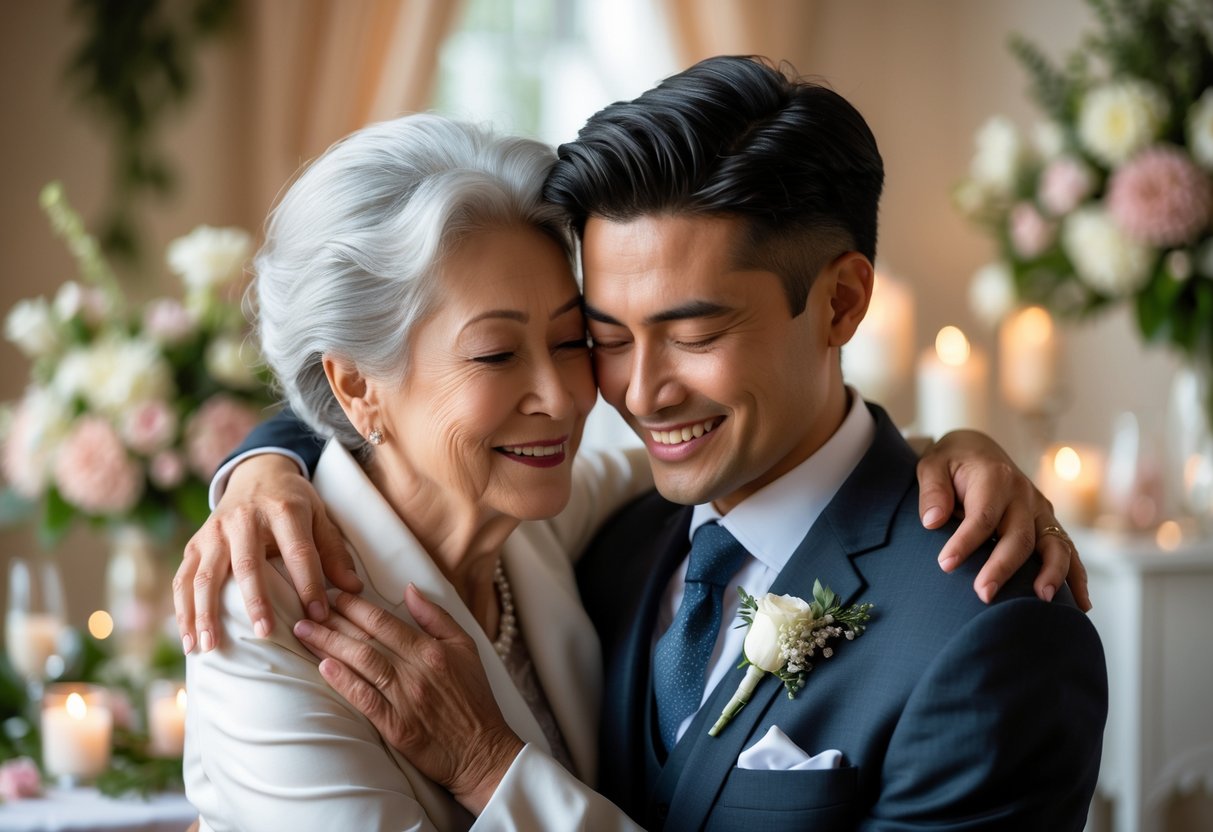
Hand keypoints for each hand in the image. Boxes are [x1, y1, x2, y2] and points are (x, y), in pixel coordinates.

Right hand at [173, 453, 361, 652]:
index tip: (318, 616)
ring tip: (210, 647)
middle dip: (255, 601)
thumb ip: (334, 552)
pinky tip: (189, 640)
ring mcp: (214, 531)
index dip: (309, 584)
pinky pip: (183, 579)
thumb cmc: (293, 502)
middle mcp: (244, 519)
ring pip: (204, 575)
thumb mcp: (320, 516)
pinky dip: (183, 611)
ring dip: (205, 613)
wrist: (256, 472)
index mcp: (282, 510)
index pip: (298, 551)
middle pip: (247, 564)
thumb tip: (353, 590)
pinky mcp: (195, 542)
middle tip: (264, 634)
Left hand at [293, 589, 523, 814]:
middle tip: (306, 608)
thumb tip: (410, 589)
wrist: (482, 750)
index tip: (334, 595)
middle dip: (332, 621)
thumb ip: (436, 617)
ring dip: (329, 644)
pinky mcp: (396, 727)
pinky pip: (365, 699)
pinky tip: (324, 667)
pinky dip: (344, 682)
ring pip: (361, 663)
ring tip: (304, 631)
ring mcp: (405, 699)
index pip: (384, 620)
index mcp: (431, 649)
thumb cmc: (473, 698)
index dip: (356, 605)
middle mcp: (416, 670)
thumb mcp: (466, 647)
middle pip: (366, 639)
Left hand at [917, 430, 1090, 610]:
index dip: (965, 542)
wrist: (979, 449)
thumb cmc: (951, 463)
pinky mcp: (1049, 523)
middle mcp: (1024, 494)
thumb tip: (933, 521)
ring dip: (1051, 573)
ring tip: (1040, 600)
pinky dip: (1077, 576)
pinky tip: (1080, 604)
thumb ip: (932, 491)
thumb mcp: (932, 465)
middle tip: (983, 594)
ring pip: (1054, 544)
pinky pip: (1067, 550)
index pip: (982, 515)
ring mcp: (1041, 510)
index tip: (945, 565)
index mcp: (995, 477)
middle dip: (1002, 567)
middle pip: (1019, 536)